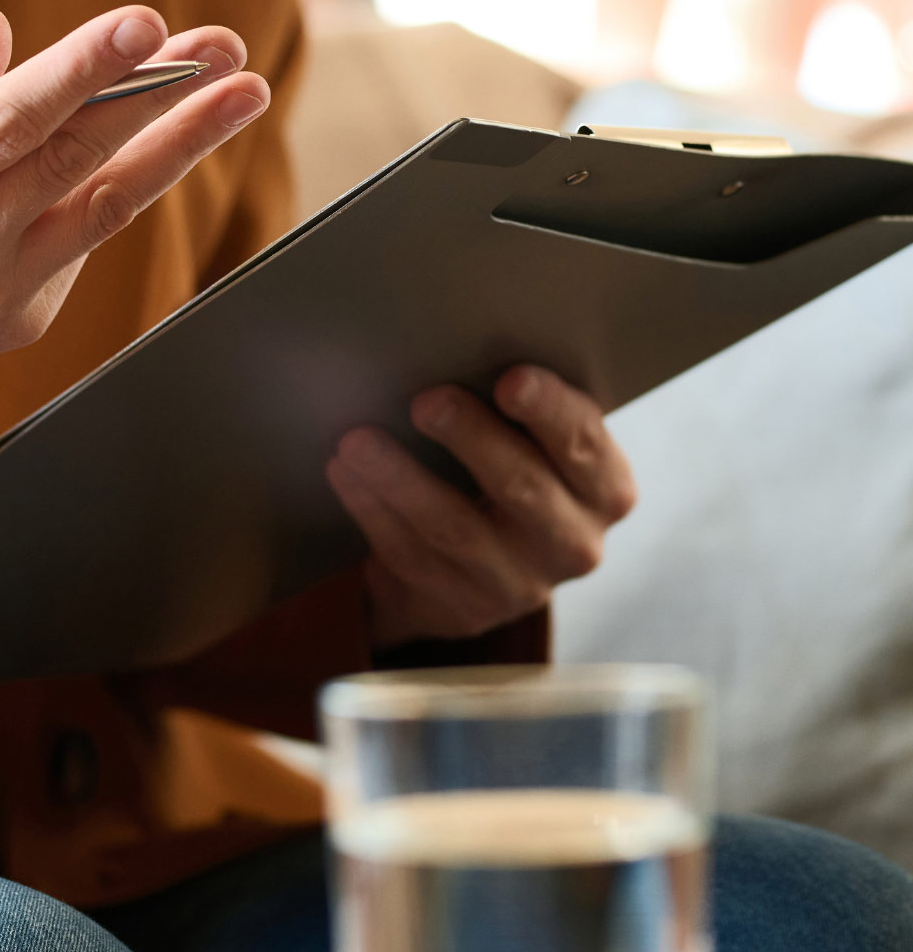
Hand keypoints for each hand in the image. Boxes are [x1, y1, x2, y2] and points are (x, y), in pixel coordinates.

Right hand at [0, 5, 268, 422]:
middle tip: (223, 46)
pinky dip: (124, 181)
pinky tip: (155, 138)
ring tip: (242, 91)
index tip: (143, 26)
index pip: (9, 121)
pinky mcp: (26, 320)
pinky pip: (87, 238)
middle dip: (160, 95)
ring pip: (110, 207)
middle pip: (78, 160)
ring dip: (184, 144)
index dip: (82, 71)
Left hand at [326, 367, 636, 650]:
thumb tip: (461, 342)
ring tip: (357, 440)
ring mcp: (518, 584)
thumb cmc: (516, 470)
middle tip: (425, 400)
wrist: (491, 567)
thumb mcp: (543, 447)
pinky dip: (373, 510)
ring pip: (454, 527)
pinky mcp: (464, 608)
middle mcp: (574, 543)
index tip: (510, 380)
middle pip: (521, 486)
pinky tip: (346, 473)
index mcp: (605, 489)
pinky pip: (411, 555)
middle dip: (470, 438)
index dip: (549, 410)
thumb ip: (527, 410)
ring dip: (400, 478)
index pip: (584, 444)